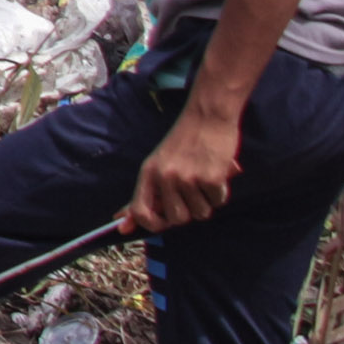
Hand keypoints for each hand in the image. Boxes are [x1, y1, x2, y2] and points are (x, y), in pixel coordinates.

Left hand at [128, 110, 243, 230]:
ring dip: (207, 201)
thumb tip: (122, 227)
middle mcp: (165, 177)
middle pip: (177, 219)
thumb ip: (144, 195)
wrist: (207, 115)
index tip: (164, 222)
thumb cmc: (183, 142)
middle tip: (192, 190)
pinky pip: (218, 202)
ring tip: (204, 177)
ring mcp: (188, 178)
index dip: (152, 225)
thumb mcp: (158, 164)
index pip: (140, 212)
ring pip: (201, 214)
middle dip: (188, 211)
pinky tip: (217, 172)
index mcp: (148, 173)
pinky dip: (220, 192)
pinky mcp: (210, 178)